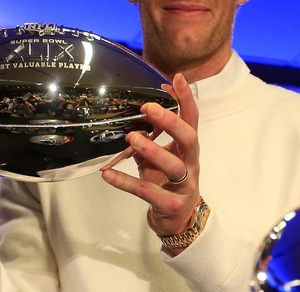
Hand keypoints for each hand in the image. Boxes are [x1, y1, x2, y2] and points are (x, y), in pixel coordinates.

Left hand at [100, 73, 199, 253]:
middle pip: (190, 139)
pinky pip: (147, 192)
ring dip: (153, 150)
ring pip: (174, 167)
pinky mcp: (170, 205)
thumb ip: (151, 135)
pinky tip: (108, 174)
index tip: (176, 79)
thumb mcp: (160, 156)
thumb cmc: (167, 182)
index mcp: (188, 149)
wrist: (178, 221)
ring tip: (132, 138)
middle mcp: (190, 164)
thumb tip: (137, 109)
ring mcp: (183, 186)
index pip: (192, 120)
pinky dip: (126, 182)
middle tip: (149, 108)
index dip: (186, 99)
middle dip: (171, 122)